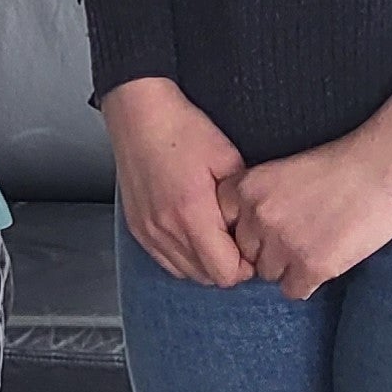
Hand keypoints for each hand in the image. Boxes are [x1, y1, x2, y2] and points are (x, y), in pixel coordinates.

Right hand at [102, 77, 250, 287]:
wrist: (139, 114)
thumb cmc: (181, 129)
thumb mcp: (228, 159)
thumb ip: (242, 201)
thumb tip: (254, 226)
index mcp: (192, 213)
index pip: (225, 273)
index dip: (245, 267)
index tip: (251, 248)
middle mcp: (166, 228)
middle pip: (206, 278)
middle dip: (227, 266)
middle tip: (237, 242)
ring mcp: (148, 230)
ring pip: (186, 273)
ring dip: (205, 263)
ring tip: (214, 237)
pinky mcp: (137, 227)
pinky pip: (165, 261)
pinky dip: (183, 257)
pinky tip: (192, 233)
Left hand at [218, 98, 391, 300]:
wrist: (383, 168)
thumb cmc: (339, 166)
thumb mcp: (280, 172)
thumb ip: (257, 199)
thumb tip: (246, 234)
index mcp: (246, 189)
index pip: (224, 226)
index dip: (246, 230)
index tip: (262, 229)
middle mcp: (258, 218)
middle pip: (246, 253)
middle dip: (267, 250)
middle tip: (296, 238)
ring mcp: (283, 243)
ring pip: (268, 274)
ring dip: (287, 267)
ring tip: (313, 248)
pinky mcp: (312, 266)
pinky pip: (293, 291)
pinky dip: (307, 282)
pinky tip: (323, 263)